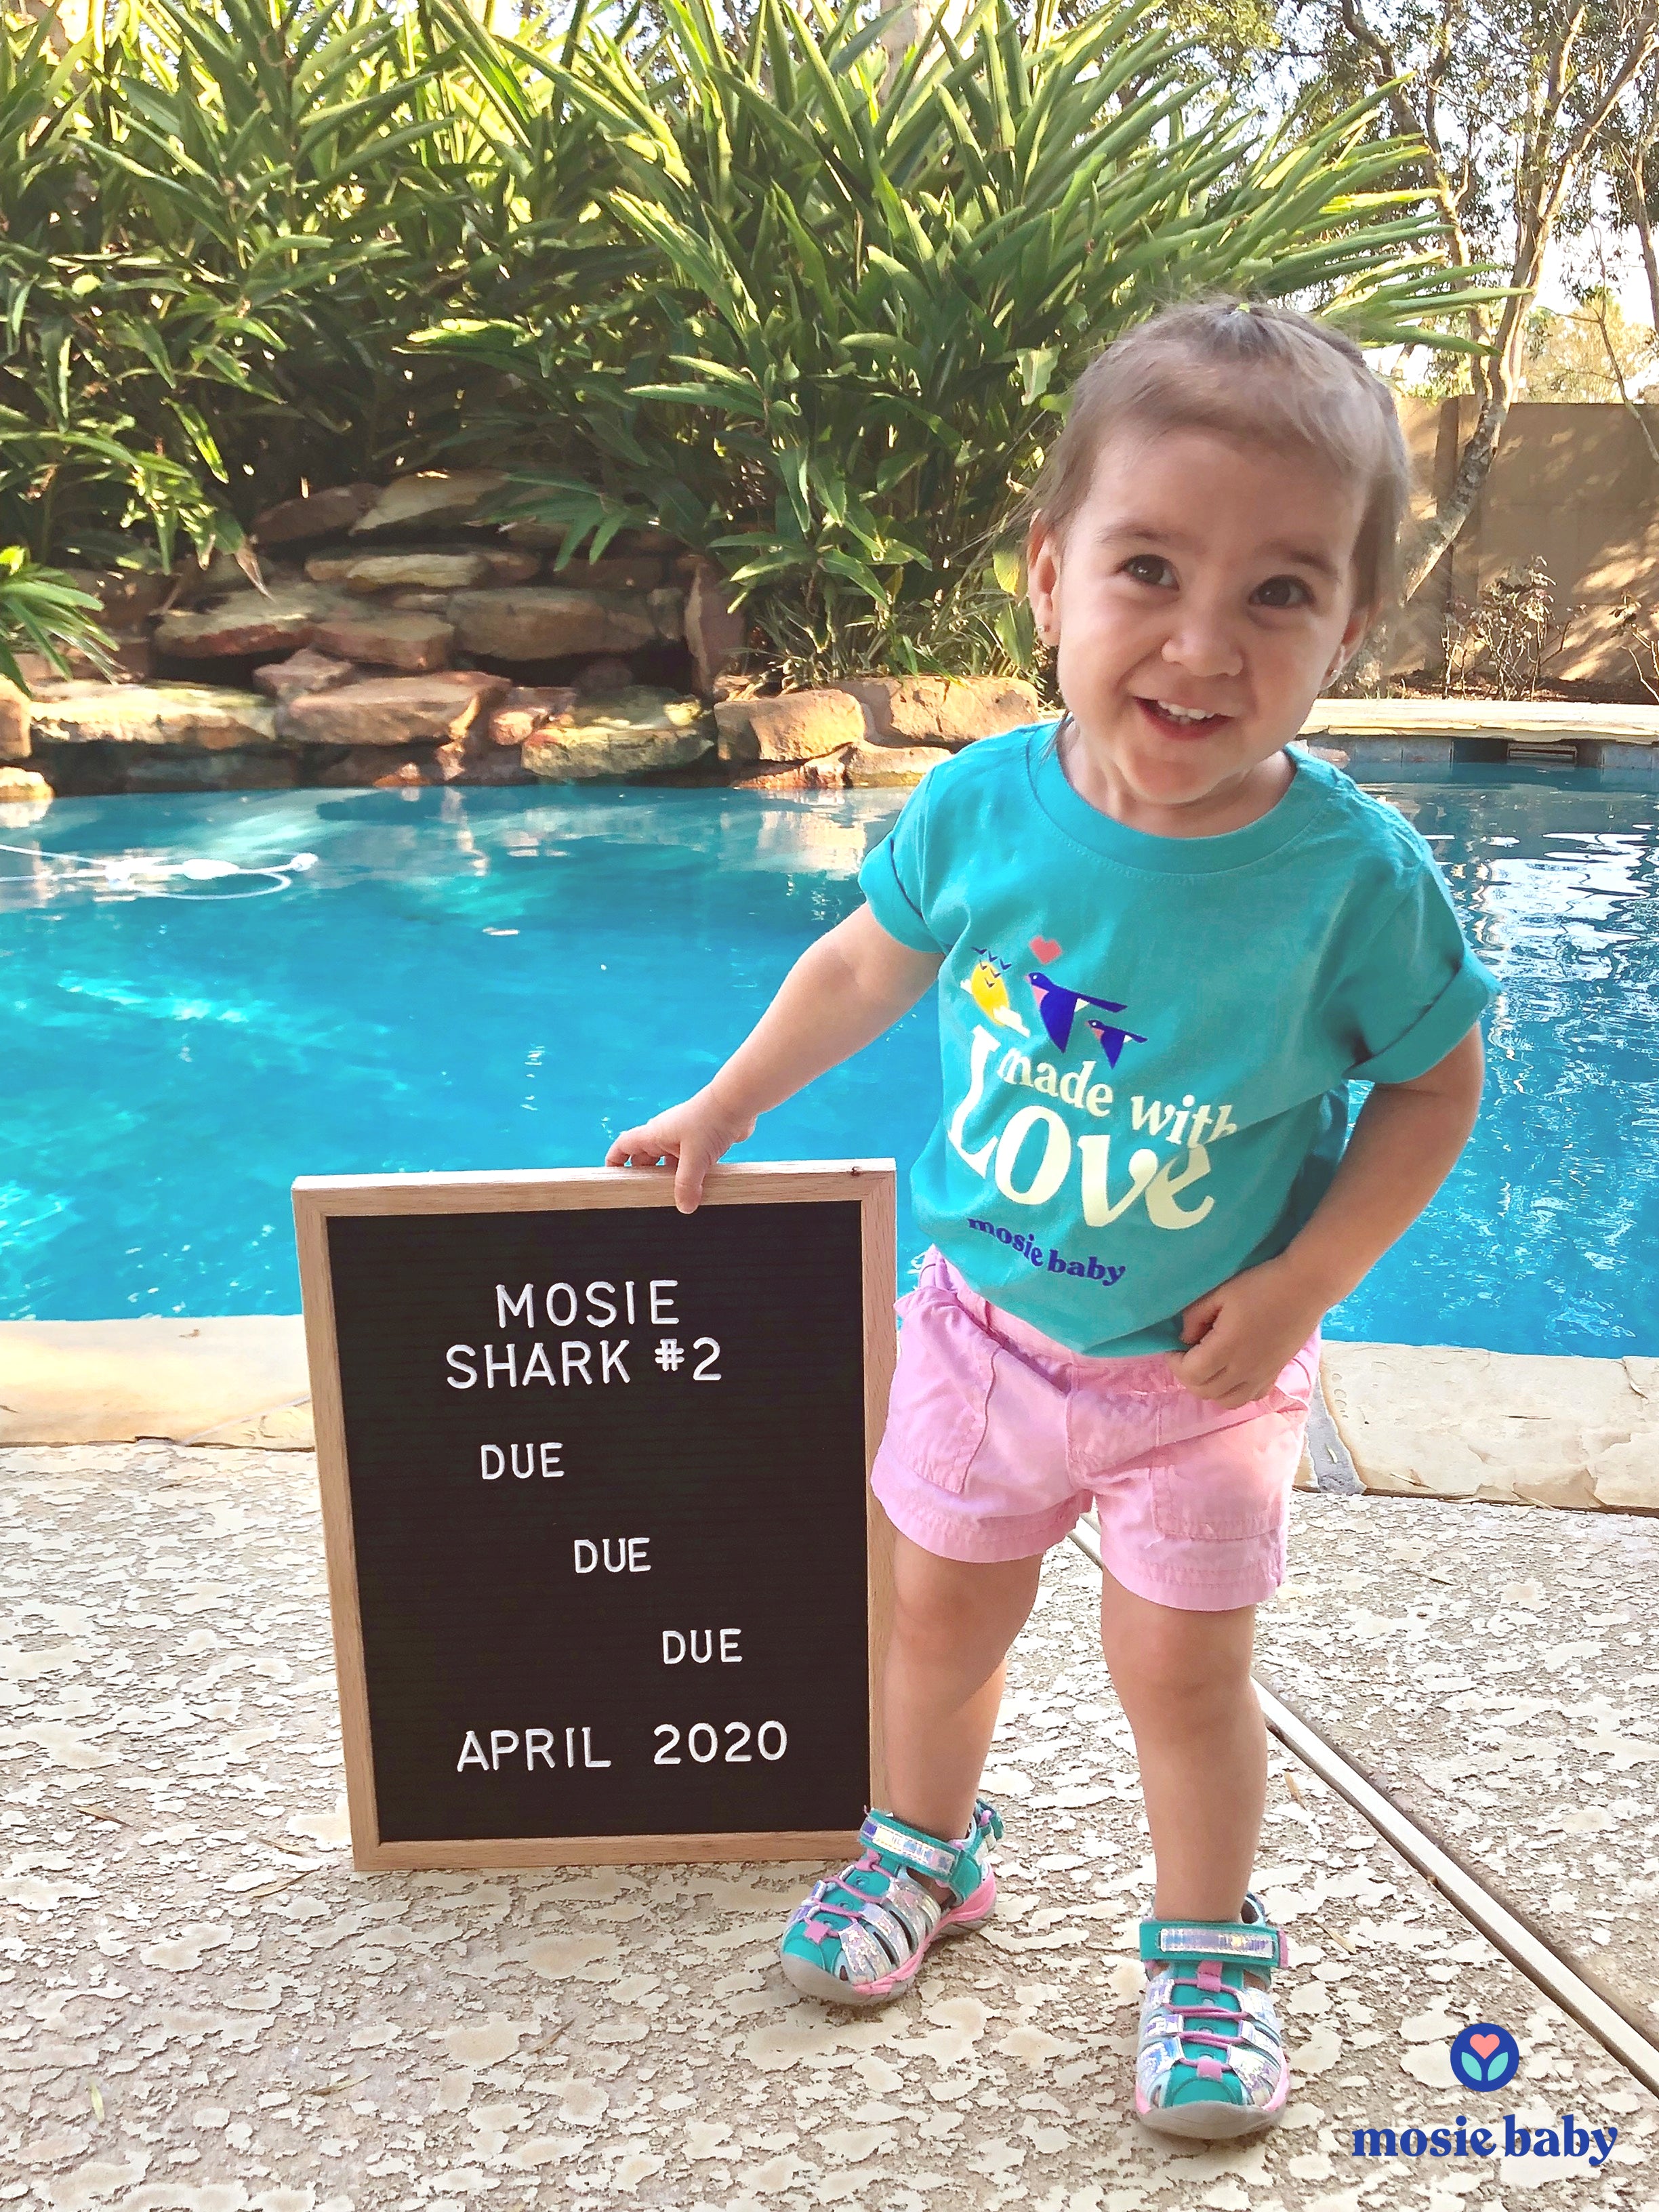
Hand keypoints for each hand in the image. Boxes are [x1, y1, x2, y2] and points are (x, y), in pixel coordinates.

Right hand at [604, 1086, 755, 1212]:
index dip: (614, 1161)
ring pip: (669, 1163)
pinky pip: (689, 1163)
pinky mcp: (701, 1143)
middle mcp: (665, 1136)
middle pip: (645, 1159)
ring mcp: (683, 1139)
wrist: (737, 1102)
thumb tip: (684, 1207)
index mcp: (653, 1134)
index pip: (623, 1146)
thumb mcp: (695, 1157)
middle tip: (645, 1199)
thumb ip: (687, 1184)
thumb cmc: (709, 1120)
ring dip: (670, 1179)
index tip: (611, 1178)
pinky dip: (690, 1176)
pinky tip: (697, 1190)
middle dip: (644, 1178)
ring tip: (672, 1199)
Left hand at [1164, 1254, 1326, 1409]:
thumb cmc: (1261, 1285)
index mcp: (1226, 1349)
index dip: (1174, 1363)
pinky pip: (1249, 1398)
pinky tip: (1231, 1373)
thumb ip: (1194, 1317)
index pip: (1189, 1374)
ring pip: (1225, 1401)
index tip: (1173, 1347)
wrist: (1305, 1287)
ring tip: (1207, 1365)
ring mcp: (1261, 1376)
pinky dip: (1233, 1392)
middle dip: (1187, 1376)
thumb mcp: (1219, 1293)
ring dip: (1209, 1388)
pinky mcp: (1275, 1374)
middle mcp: (1243, 1370)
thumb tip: (1184, 1339)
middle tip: (1186, 1355)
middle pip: (1204, 1391)